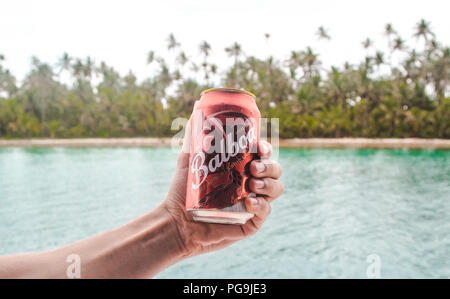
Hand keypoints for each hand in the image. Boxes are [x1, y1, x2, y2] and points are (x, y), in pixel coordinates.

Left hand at [162, 123, 283, 257]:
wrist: (177, 222)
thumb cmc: (183, 192)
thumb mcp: (188, 161)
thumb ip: (194, 137)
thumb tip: (195, 110)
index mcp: (241, 167)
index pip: (262, 154)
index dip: (266, 148)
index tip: (259, 146)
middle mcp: (251, 183)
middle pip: (274, 169)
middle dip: (269, 165)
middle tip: (253, 167)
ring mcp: (254, 202)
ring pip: (276, 188)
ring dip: (269, 184)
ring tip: (252, 184)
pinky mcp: (251, 221)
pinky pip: (266, 211)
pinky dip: (261, 205)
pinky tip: (248, 202)